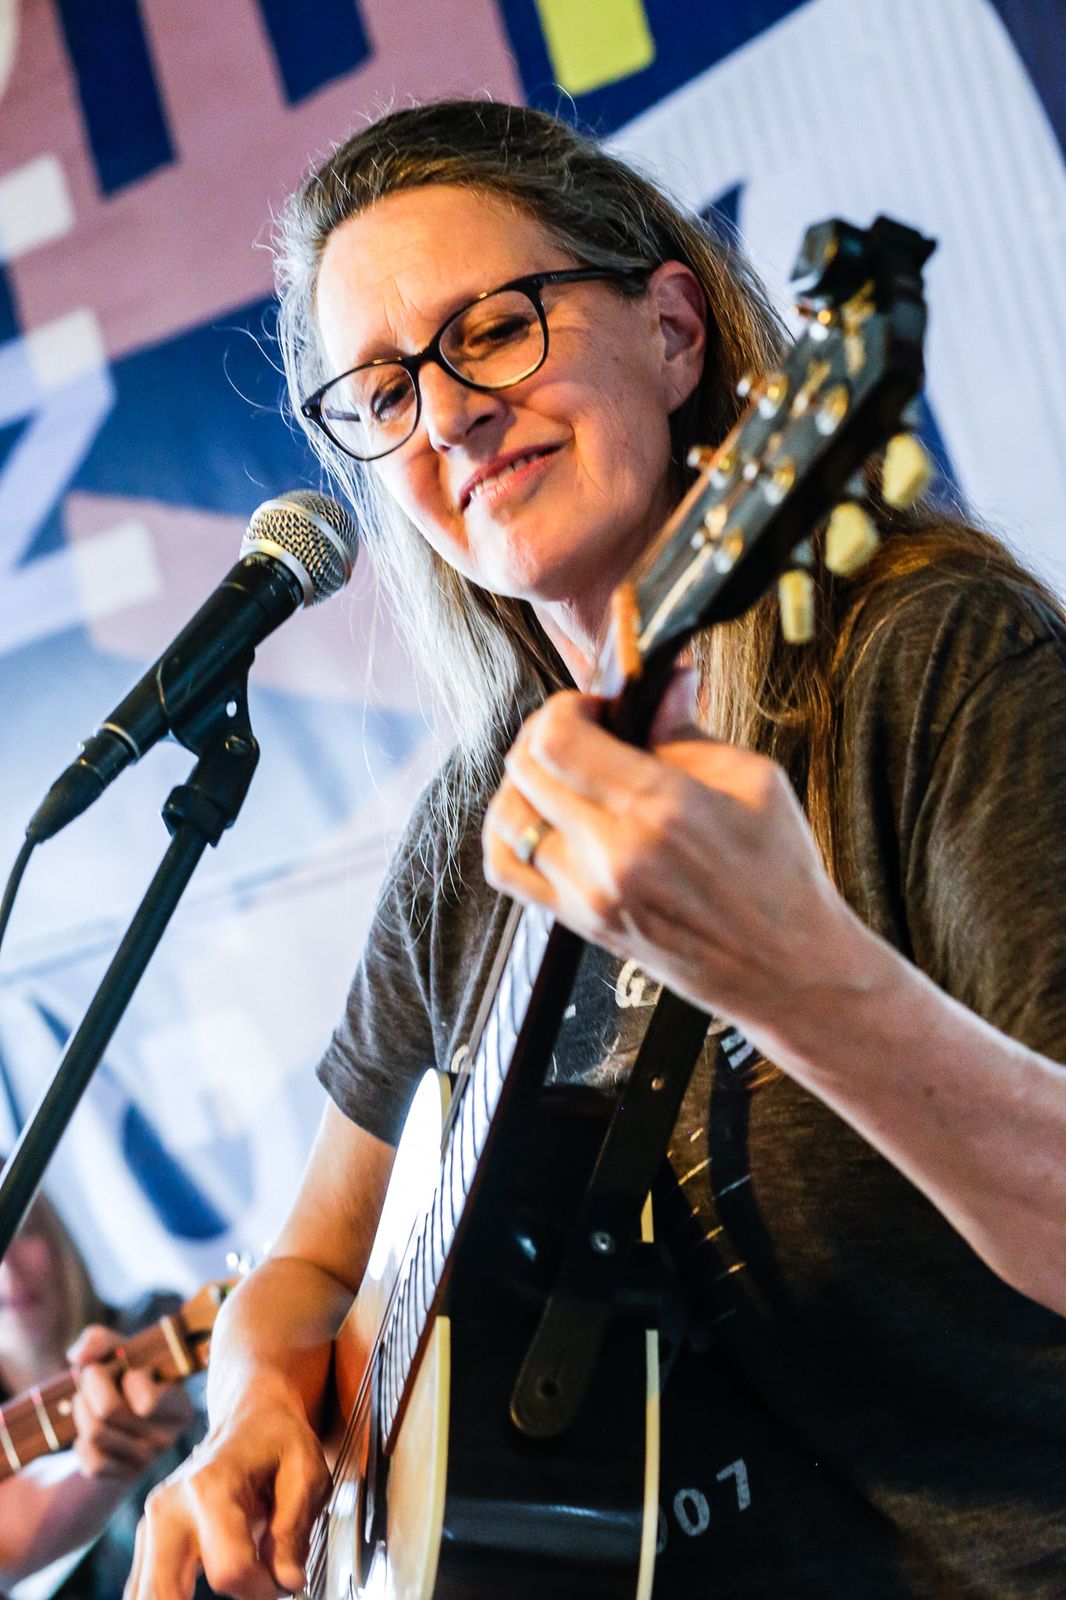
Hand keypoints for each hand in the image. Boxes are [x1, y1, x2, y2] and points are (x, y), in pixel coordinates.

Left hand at [67, 1324, 193, 1483]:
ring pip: (94, 1433)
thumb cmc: (121, 1376)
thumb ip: (100, 1339)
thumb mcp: (117, 1351)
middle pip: (110, 1411)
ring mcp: (148, 1461)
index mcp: (180, 1404)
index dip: (125, 1376)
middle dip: (90, 1387)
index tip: (128, 1369)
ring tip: (87, 1402)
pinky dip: (80, 1445)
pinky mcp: (125, 1479)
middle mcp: (169, 1436)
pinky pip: (90, 1462)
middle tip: (92, 1380)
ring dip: (80, 1410)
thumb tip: (81, 1356)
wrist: (112, 1420)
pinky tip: (89, 1435)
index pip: (147, 1401)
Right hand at [124, 1389, 330, 1599]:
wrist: (251, 1417)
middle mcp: (171, 1507)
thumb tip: (287, 1581)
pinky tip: (195, 1594)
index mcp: (211, 1487)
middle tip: (249, 1593)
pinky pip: (143, 1590)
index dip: (264, 1589)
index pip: (230, 1572)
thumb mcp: (306, 1470)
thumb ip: (294, 1529)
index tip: (285, 1580)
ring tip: (234, 1588)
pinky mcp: (148, 1539)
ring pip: (146, 1596)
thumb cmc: (280, 1441)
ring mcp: (152, 1524)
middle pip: (164, 1595)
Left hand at [483, 683, 864, 1043]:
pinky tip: (543, 818)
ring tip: (563, 774)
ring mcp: (587, 893)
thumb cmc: (780, 875)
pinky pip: (507, 869)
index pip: (557, 739)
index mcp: (658, 809)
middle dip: (545, 733)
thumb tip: (663, 679)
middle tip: (582, 731)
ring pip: (506, 817)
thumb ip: (687, 730)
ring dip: (524, 782)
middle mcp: (611, 854)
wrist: (785, 969)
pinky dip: (509, 833)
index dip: (565, 707)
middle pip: (525, 769)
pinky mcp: (579, 922)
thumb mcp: (754, 782)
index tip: (596, 707)